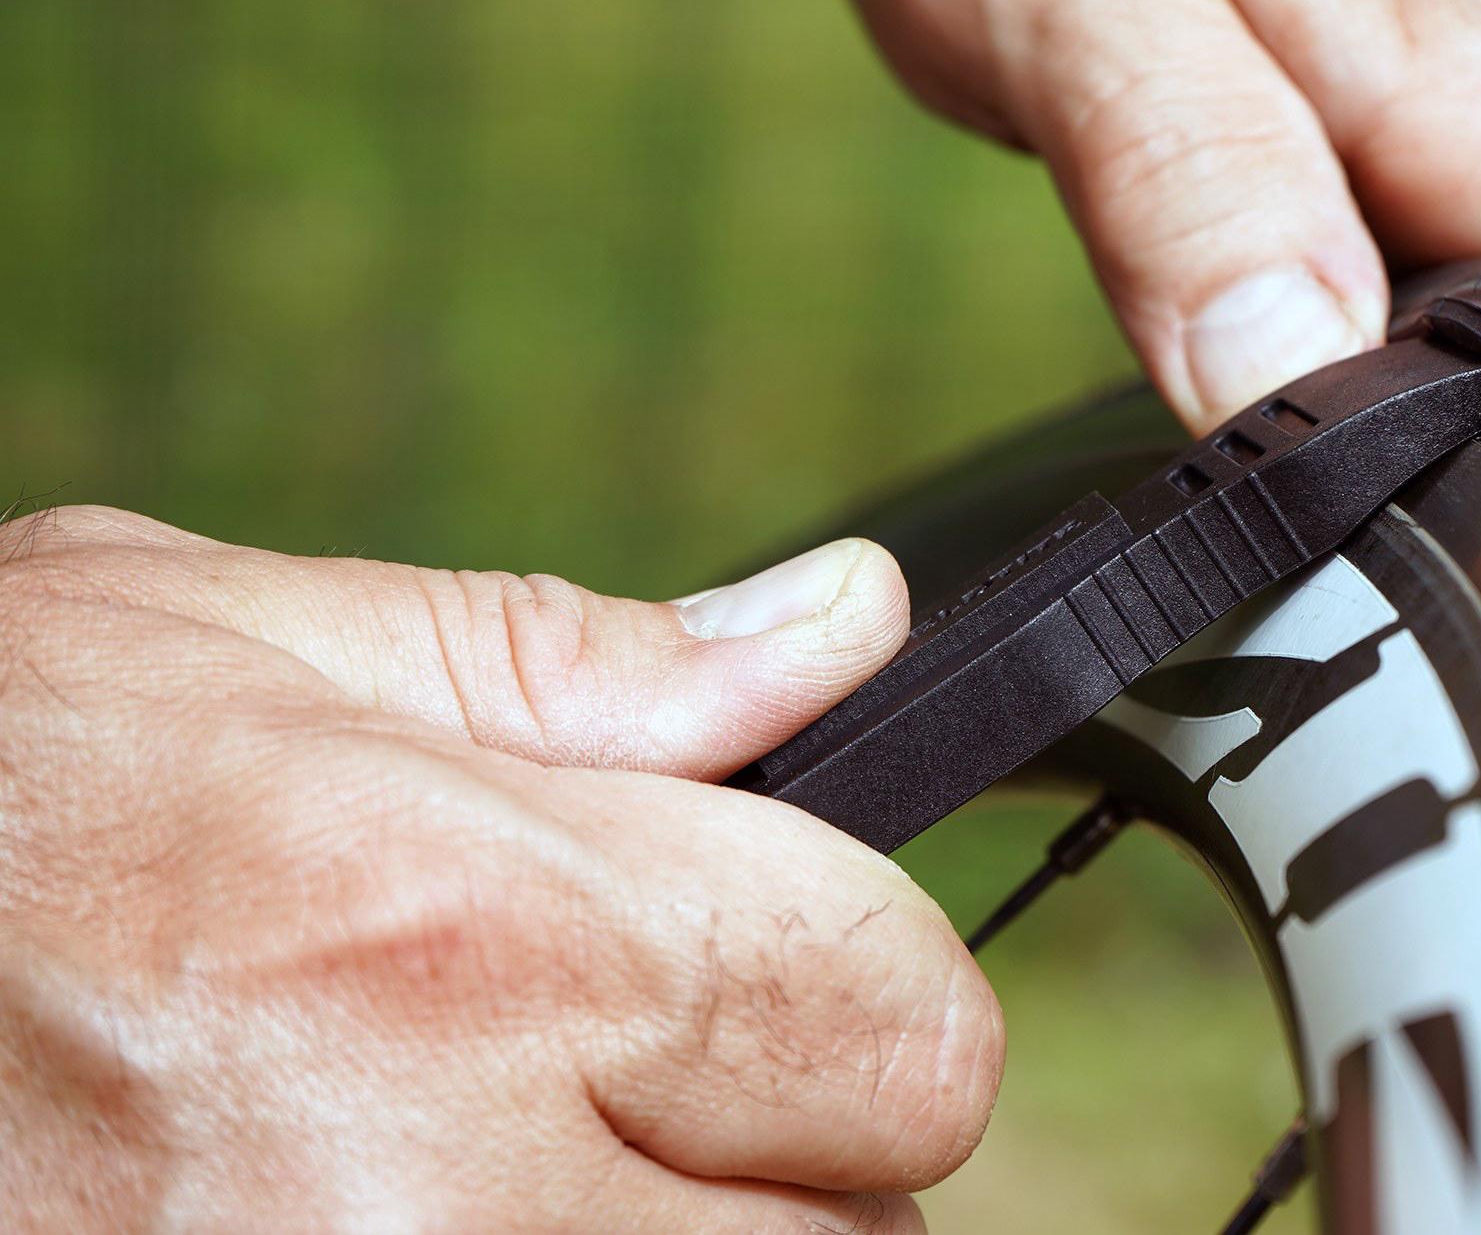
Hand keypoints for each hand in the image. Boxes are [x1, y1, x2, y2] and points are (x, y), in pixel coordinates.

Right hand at [0, 506, 1000, 1229]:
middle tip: (598, 1068)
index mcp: (479, 936)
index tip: (759, 955)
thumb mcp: (250, 653)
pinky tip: (418, 1210)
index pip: (909, 1021)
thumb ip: (595, 664)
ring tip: (485, 1145)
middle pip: (863, 1226)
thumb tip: (847, 626)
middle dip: (780, 1139)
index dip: (856, 980)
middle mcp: (447, 1196)